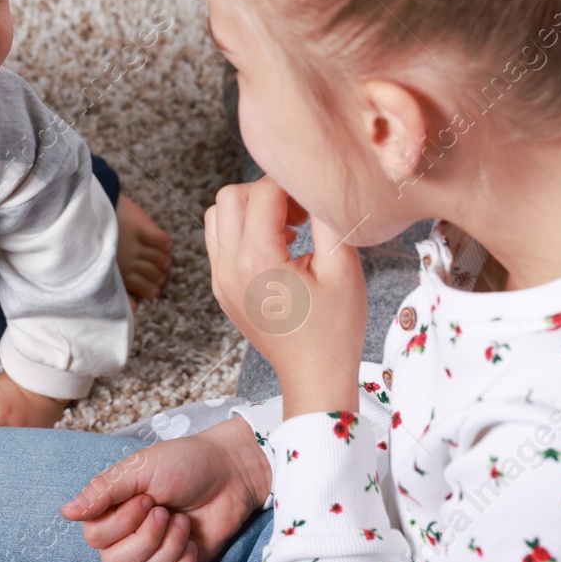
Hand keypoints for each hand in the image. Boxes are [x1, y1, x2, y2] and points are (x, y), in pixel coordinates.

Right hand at [59, 417, 271, 561]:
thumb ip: (103, 490)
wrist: (230, 473)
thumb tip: (66, 512)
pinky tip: (193, 543)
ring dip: (168, 549)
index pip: (94, 539)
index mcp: (112, 511)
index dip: (121, 524)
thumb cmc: (183, 463)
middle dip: (145, 539)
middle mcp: (127, 537)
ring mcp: (153, 555)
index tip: (146, 498)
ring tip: (183, 522)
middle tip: (165, 511)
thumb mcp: (140, 468)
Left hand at [205, 176, 367, 415]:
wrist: (315, 377)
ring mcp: (220, 280)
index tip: (314, 203)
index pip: (263, 192)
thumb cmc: (335, 327)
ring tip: (286, 228)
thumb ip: (327, 218)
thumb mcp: (343, 267)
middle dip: (265, 192)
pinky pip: (219, 242)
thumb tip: (314, 184)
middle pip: (229, 196)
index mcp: (256, 261)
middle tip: (299, 213)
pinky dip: (241, 232)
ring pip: (217, 216)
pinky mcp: (221, 289)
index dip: (292, 186)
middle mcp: (228, 268)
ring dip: (249, 210)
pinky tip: (276, 247)